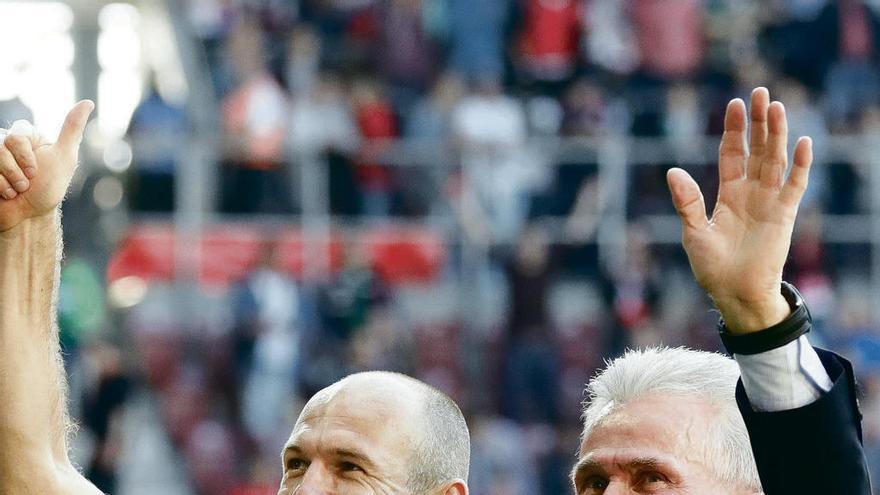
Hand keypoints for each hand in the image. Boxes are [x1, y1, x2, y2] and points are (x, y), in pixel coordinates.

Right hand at [0, 100, 93, 232]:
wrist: (30, 217)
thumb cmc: (49, 189)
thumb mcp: (64, 158)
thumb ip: (71, 129)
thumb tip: (88, 102)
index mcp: (29, 138)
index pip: (18, 133)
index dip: (26, 156)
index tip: (37, 172)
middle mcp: (9, 144)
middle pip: (2, 143)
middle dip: (17, 170)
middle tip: (27, 183)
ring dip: (7, 180)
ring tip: (17, 190)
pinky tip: (5, 194)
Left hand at [667, 88, 811, 333]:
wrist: (734, 294)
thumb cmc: (712, 267)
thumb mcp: (693, 231)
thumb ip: (687, 201)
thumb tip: (672, 171)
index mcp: (728, 194)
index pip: (732, 153)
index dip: (734, 130)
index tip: (735, 104)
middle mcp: (750, 193)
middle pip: (757, 149)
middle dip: (758, 122)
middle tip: (761, 92)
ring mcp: (769, 202)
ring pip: (775, 160)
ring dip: (777, 134)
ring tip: (777, 107)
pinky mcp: (784, 215)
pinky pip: (794, 186)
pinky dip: (800, 165)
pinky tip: (802, 142)